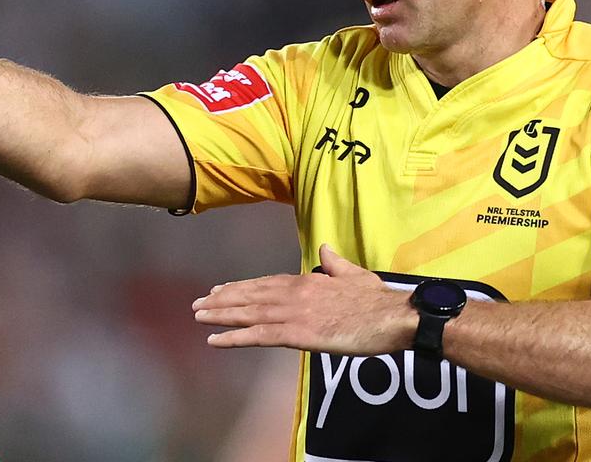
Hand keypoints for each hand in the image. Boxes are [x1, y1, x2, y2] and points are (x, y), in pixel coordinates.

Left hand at [192, 244, 415, 356]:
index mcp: (308, 280)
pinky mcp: (298, 333)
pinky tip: (214, 340)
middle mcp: (295, 293)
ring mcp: (294, 313)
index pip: (266, 283)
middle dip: (223, 299)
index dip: (242, 287)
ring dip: (221, 315)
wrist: (393, 315)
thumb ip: (335, 263)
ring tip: (199, 316)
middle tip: (198, 303)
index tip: (221, 289)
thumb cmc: (378, 300)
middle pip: (251, 296)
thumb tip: (324, 250)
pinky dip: (234, 337)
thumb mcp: (355, 274)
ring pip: (249, 313)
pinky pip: (258, 336)